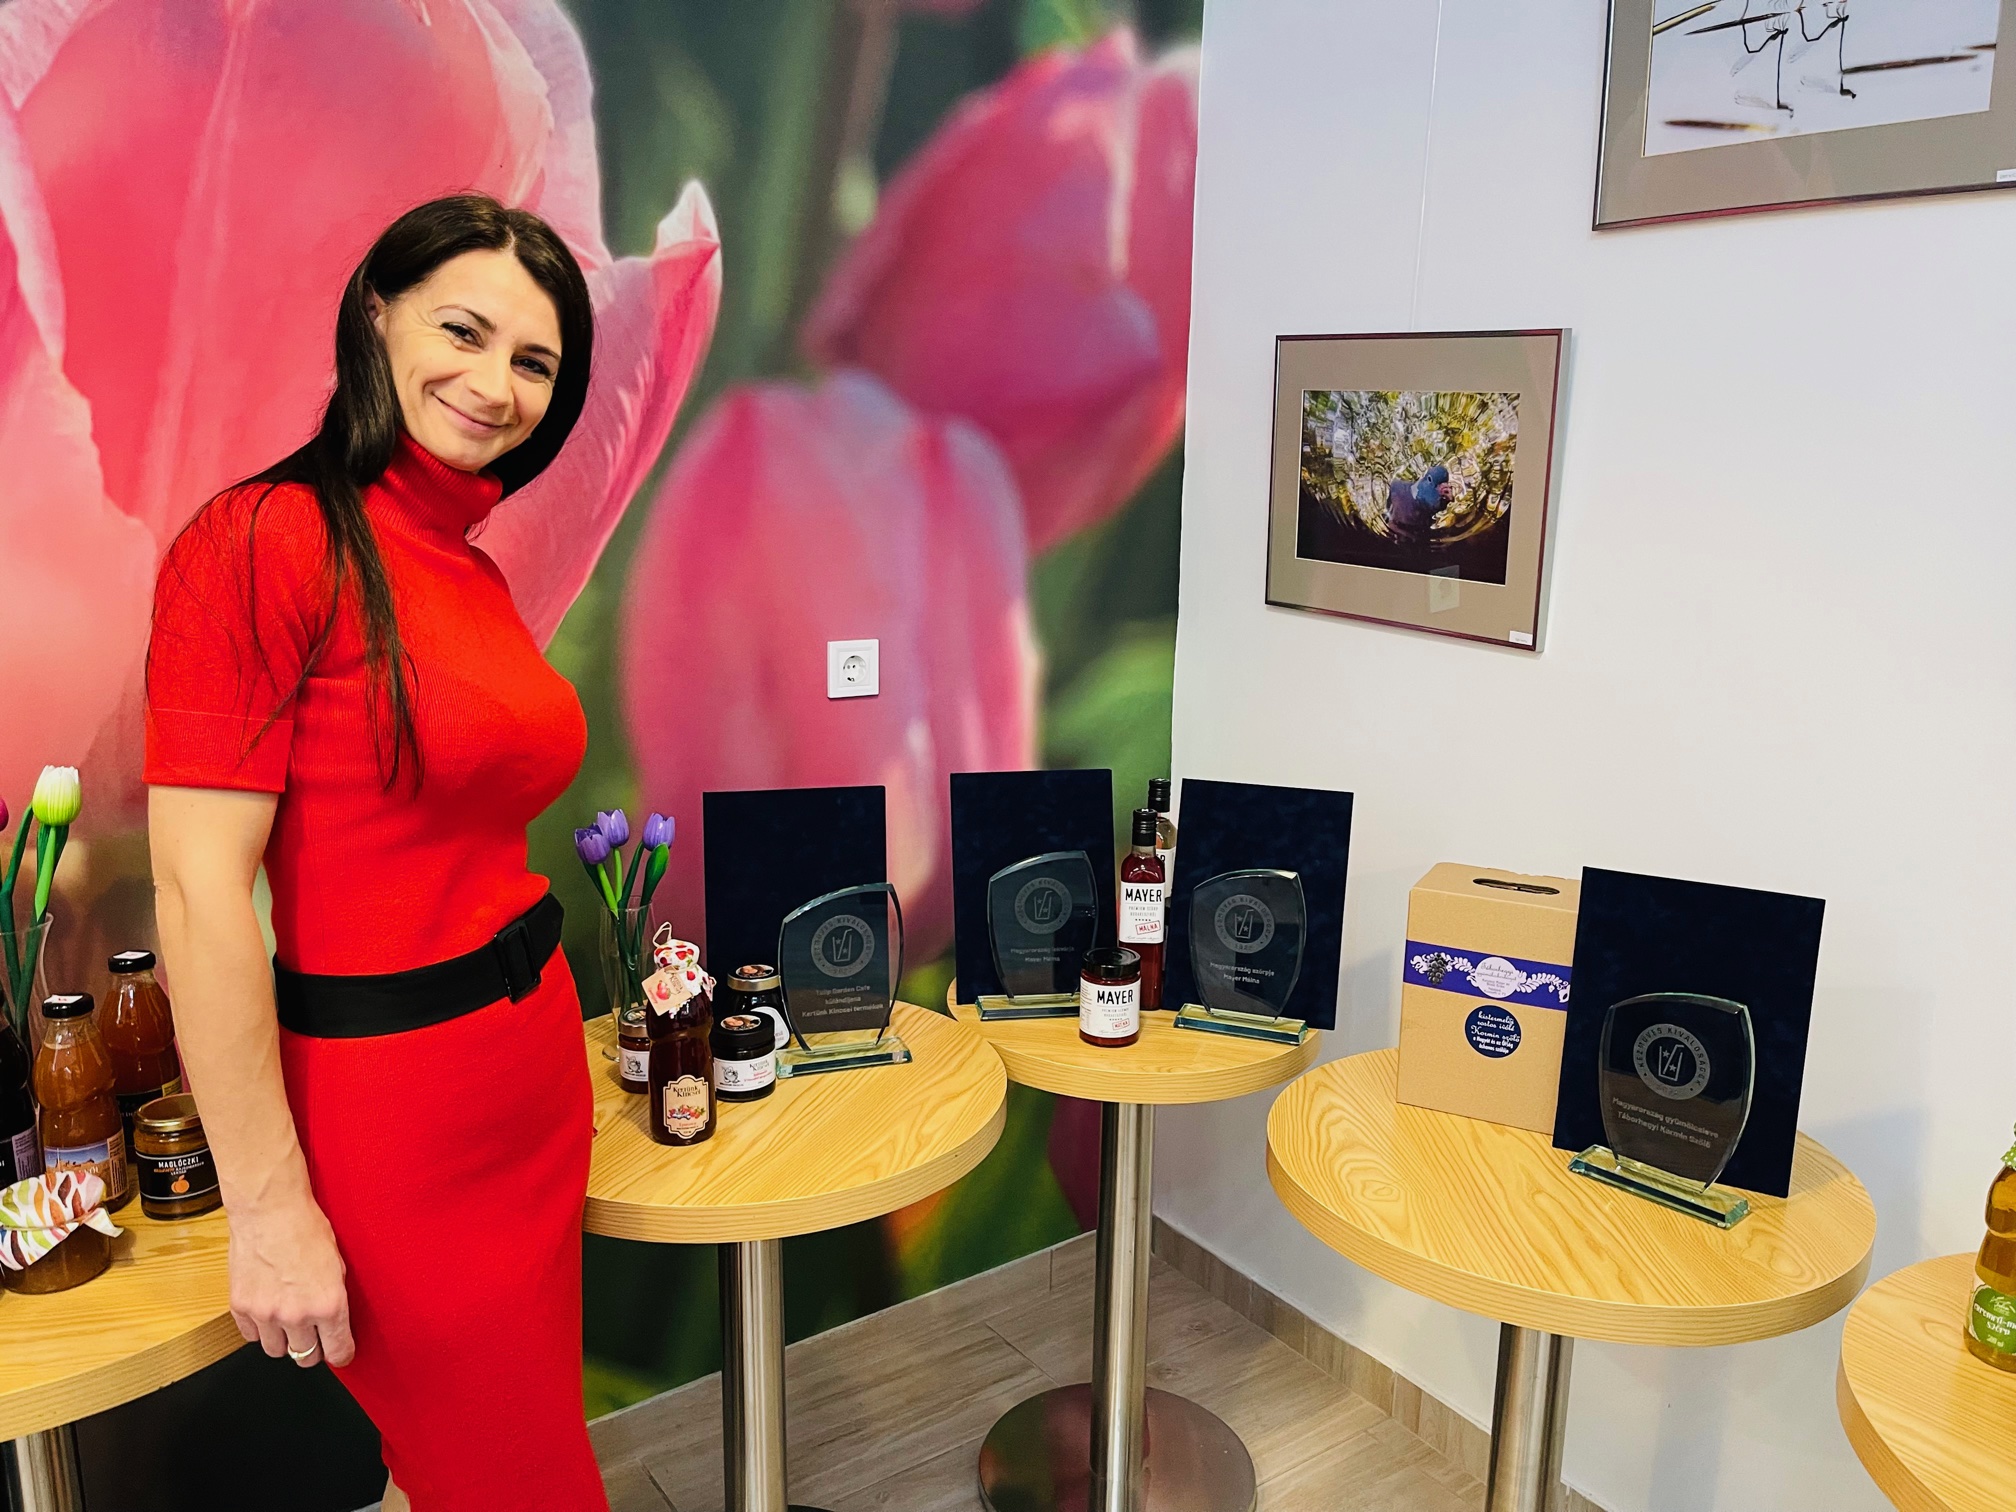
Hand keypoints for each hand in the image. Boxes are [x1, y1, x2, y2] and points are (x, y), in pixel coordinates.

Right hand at [226, 1195, 355, 1368]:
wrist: (270, 1211)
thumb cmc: (307, 1229)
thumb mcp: (338, 1264)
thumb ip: (335, 1298)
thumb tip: (336, 1321)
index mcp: (328, 1304)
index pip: (338, 1352)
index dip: (341, 1355)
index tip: (340, 1353)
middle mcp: (297, 1315)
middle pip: (306, 1357)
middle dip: (312, 1349)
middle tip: (313, 1335)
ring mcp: (266, 1314)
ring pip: (277, 1351)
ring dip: (284, 1340)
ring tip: (288, 1320)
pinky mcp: (240, 1308)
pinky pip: (251, 1336)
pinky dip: (259, 1328)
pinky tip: (266, 1310)